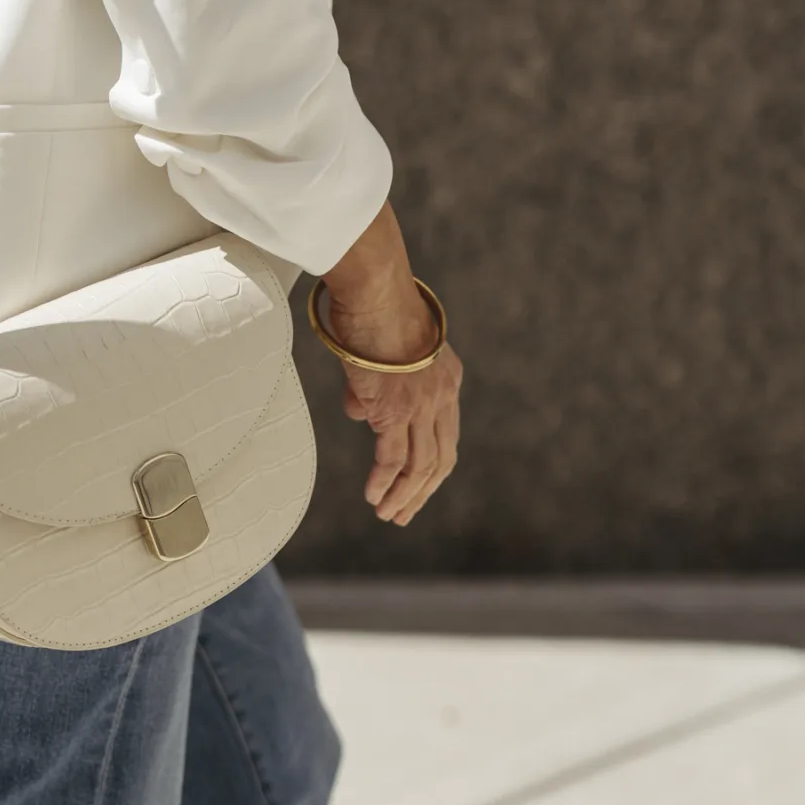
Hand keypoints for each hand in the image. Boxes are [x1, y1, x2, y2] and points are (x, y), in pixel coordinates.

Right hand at [318, 203, 462, 526]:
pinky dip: (386, 484)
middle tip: (404, 514)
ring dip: (405, 496)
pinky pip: (394, 459)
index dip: (433, 466)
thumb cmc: (373, 308)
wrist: (375, 290)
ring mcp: (422, 406)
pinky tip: (375, 498)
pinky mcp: (396, 410)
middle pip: (440, 459)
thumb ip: (372, 389)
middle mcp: (442, 396)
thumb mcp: (379, 353)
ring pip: (421, 466)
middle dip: (423, 492)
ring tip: (389, 515)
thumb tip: (358, 414)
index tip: (418, 486)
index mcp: (446, 379)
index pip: (446, 435)